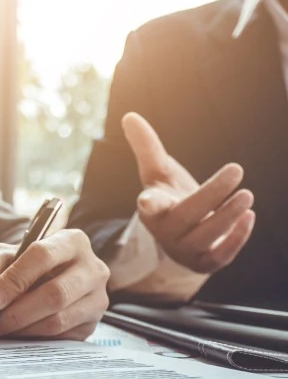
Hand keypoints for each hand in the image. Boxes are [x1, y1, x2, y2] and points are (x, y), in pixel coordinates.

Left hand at [0, 231, 109, 340]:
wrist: (33, 283)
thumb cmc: (16, 267)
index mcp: (70, 241)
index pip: (43, 256)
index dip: (15, 280)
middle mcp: (92, 268)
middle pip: (55, 294)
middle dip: (17, 313)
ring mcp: (96, 299)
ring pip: (58, 320)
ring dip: (23, 329)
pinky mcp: (90, 325)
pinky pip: (61, 338)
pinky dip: (33, 339)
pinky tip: (16, 335)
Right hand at [123, 112, 254, 273]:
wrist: (180, 237)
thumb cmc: (170, 199)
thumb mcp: (158, 173)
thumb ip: (146, 146)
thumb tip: (129, 115)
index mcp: (153, 209)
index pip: (149, 207)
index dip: (149, 204)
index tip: (145, 200)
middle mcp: (166, 232)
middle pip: (186, 217)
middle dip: (211, 195)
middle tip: (236, 170)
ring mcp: (184, 250)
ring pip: (204, 237)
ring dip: (227, 217)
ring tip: (247, 196)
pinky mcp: (203, 262)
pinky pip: (219, 256)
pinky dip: (236, 238)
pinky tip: (249, 217)